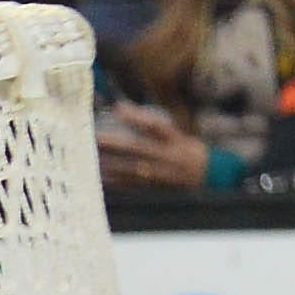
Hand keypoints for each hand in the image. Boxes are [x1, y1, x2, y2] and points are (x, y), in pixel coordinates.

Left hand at [96, 100, 210, 189]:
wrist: (205, 175)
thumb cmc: (186, 150)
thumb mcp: (177, 135)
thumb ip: (153, 126)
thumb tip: (121, 110)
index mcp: (173, 140)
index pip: (154, 126)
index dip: (136, 116)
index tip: (117, 107)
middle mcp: (165, 155)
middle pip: (136, 147)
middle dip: (113, 142)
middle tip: (93, 135)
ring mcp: (158, 172)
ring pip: (129, 167)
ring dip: (108, 162)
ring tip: (89, 156)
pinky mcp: (152, 186)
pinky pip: (129, 184)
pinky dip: (113, 180)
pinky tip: (98, 175)